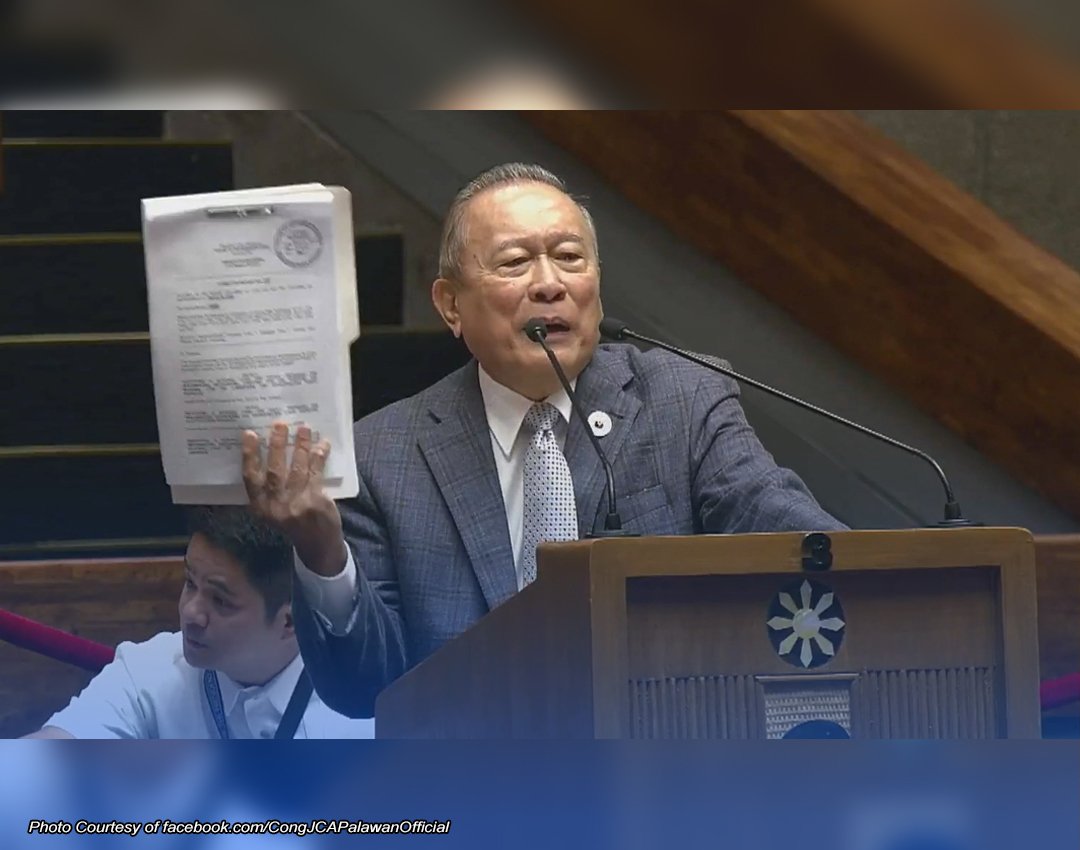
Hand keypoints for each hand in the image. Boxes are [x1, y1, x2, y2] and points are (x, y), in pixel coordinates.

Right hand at [241, 421, 347, 576]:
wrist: (317, 544)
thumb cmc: (293, 522)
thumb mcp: (273, 510)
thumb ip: (269, 488)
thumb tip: (272, 451)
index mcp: (260, 507)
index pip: (250, 477)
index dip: (249, 454)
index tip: (250, 434)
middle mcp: (275, 506)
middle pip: (274, 469)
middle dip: (277, 444)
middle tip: (280, 424)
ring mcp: (296, 504)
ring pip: (297, 468)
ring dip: (301, 446)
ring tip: (304, 428)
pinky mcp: (315, 501)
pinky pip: (316, 472)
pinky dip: (319, 456)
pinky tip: (322, 444)